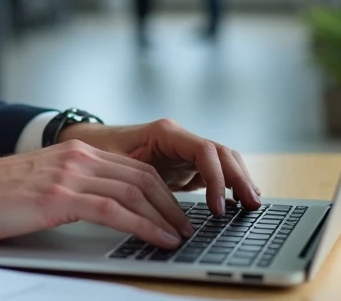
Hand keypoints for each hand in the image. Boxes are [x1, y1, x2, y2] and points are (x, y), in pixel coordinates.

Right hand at [0, 140, 193, 248]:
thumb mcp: (41, 185)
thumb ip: (70, 189)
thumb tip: (98, 211)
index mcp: (74, 152)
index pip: (132, 165)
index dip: (160, 188)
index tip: (175, 209)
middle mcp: (77, 156)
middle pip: (141, 175)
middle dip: (170, 202)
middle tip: (186, 226)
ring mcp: (70, 174)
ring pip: (135, 191)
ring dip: (164, 216)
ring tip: (179, 237)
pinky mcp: (61, 196)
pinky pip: (115, 210)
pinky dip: (144, 225)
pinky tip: (158, 239)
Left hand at [58, 119, 261, 216]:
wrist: (88, 143)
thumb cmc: (97, 150)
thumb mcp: (113, 163)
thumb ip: (133, 180)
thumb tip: (148, 208)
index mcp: (165, 132)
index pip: (205, 150)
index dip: (216, 178)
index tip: (218, 207)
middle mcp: (180, 138)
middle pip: (221, 153)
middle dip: (239, 178)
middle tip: (252, 207)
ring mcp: (185, 150)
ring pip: (223, 161)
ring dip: (239, 180)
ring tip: (252, 206)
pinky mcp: (184, 164)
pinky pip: (214, 172)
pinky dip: (228, 185)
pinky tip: (237, 203)